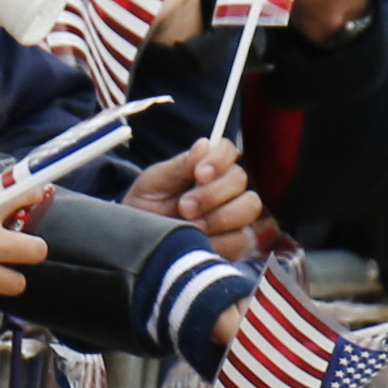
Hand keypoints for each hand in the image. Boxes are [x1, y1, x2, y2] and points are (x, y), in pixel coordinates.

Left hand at [123, 138, 263, 258]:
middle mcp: (227, 187)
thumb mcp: (156, 181)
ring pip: (249, 207)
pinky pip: (242, 239)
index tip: (199, 174)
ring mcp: (235, 215)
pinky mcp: (236, 242)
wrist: (139, 238)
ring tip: (191, 225)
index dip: (219, 160)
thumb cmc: (147, 203)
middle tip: (184, 206)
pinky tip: (201, 240)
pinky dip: (221, 241)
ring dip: (219, 217)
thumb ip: (180, 165)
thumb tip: (204, 145)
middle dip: (212, 194)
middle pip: (240, 179)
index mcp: (209, 165)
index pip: (228, 151)